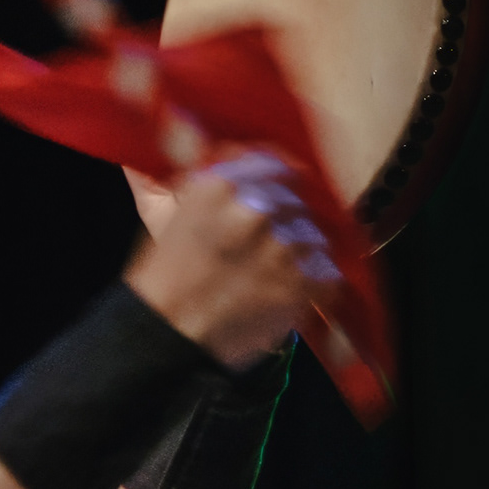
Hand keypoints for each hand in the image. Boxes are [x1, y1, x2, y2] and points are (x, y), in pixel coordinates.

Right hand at [126, 153, 335, 370]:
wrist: (165, 339)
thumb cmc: (160, 281)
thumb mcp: (168, 213)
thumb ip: (204, 180)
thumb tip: (220, 148)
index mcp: (221, 185)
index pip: (274, 163)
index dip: (280, 177)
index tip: (284, 186)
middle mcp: (257, 209)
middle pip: (296, 201)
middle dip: (286, 221)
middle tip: (267, 246)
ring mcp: (283, 248)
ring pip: (315, 237)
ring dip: (301, 254)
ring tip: (274, 276)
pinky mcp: (302, 285)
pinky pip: (328, 275)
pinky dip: (315, 285)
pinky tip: (291, 293)